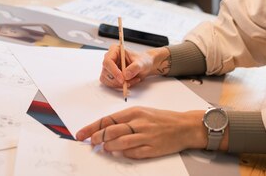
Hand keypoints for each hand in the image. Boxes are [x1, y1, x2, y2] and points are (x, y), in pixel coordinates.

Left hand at [75, 107, 207, 158]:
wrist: (184, 126)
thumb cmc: (162, 119)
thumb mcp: (143, 112)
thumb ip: (125, 120)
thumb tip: (105, 129)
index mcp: (135, 112)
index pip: (108, 119)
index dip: (92, 128)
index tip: (81, 134)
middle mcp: (139, 123)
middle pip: (111, 131)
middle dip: (97, 138)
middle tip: (91, 143)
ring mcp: (146, 136)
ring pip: (119, 143)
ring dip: (109, 147)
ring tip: (105, 148)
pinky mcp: (152, 149)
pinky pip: (132, 153)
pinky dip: (124, 154)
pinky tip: (121, 153)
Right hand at [100, 45, 170, 89]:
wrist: (145, 66)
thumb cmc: (143, 61)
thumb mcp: (142, 63)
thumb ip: (134, 67)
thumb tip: (125, 75)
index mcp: (115, 50)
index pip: (108, 61)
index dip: (114, 71)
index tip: (122, 79)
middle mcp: (110, 58)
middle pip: (106, 72)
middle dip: (118, 80)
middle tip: (129, 82)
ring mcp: (109, 68)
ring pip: (108, 80)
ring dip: (120, 84)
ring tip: (133, 80)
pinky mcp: (110, 76)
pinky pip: (110, 84)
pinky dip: (120, 86)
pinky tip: (130, 82)